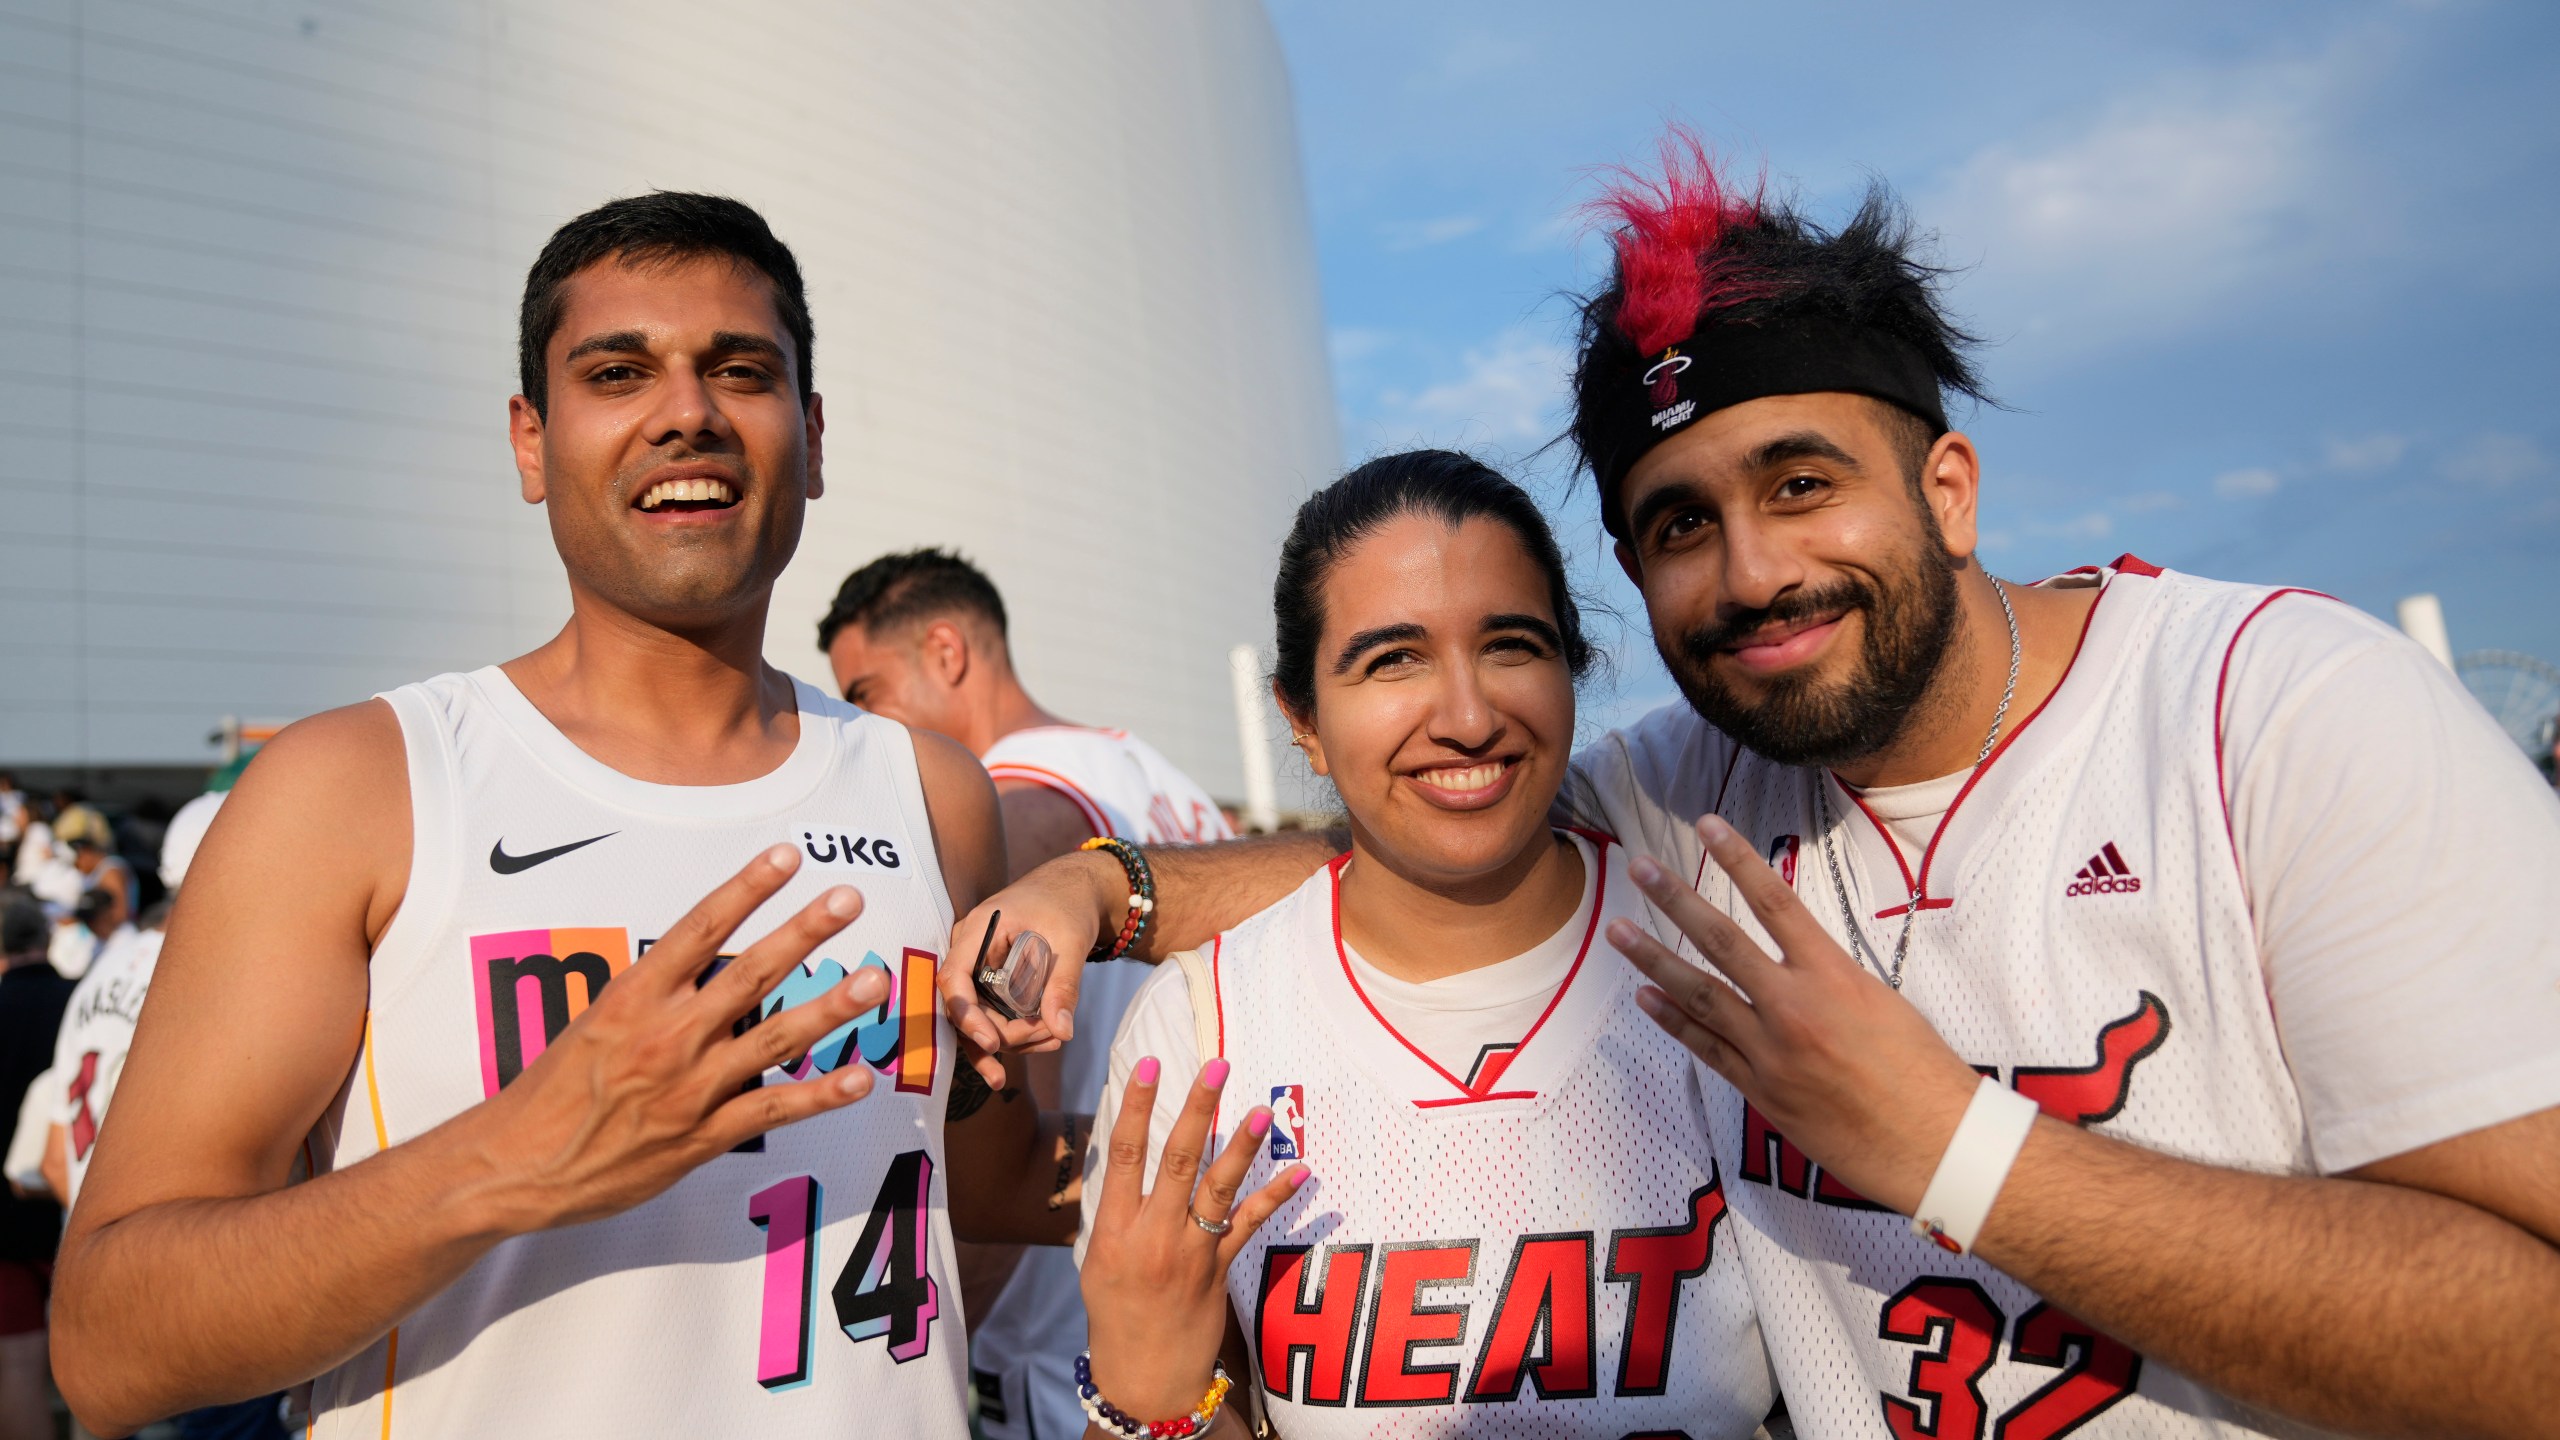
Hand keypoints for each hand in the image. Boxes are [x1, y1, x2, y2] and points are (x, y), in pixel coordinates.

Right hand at [471, 844, 890, 1230]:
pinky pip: (771, 1110)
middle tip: (849, 898)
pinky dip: (819, 1095)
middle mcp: (667, 1034)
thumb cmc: (550, 1093)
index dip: (747, 889)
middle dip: (804, 932)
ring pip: (773, 1038)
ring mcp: (688, 1087)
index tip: (787, 855)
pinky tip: (860, 1079)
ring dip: (829, 1008)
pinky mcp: (700, 1137)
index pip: (699, 928)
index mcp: (633, 997)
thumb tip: (698, 968)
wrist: (515, 1166)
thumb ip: (650, 997)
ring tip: (875, 980)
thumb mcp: (591, 1023)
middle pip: (749, 973)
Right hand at [939, 849, 1119, 1083]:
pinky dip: (1016, 1032)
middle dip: (1002, 1032)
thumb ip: (1064, 984)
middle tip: (1048, 1036)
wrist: (1072, 888)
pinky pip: (992, 1013)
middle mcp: (969, 950)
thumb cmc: (1068, 903)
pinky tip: (1046, 1040)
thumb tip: (1062, 1031)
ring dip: (1012, 1038)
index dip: (966, 1014)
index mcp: (979, 930)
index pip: (954, 978)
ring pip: (979, 1016)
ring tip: (1053, 1040)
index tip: (992, 1042)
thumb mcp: (1071, 940)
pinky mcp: (991, 981)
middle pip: (966, 1006)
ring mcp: (977, 967)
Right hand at [1081, 1057, 1308, 1420]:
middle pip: (1177, 1160)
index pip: (1124, 1154)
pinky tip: (1300, 1171)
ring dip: (1242, 1147)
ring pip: (1218, 1189)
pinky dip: (1276, 1196)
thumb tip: (1129, 1159)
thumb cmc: (1114, 1312)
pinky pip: (1249, 1225)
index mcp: (1113, 1229)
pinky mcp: (1219, 1270)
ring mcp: (1190, 1252)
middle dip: (1198, 1109)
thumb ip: (1115, 1210)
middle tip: (1217, 1066)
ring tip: (1262, 1111)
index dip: (1137, 1107)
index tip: (1149, 1065)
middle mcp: (1152, 1235)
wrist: (1143, 1377)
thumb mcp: (1097, 1259)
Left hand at [1609, 815, 1981, 1214]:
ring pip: (1700, 994)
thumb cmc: (1922, 1070)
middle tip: (1639, 869)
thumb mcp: (1882, 1002)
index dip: (1739, 860)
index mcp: (1833, 975)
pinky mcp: (1760, 1089)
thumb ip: (1831, 977)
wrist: (1932, 1142)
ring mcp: (1770, 1049)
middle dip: (1676, 901)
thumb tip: (1799, 962)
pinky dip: (1673, 1021)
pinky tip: (1646, 997)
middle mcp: (1794, 1006)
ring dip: (1654, 960)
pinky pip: (1706, 1048)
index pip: (1776, 901)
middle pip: (1722, 942)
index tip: (1707, 825)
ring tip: (1618, 931)